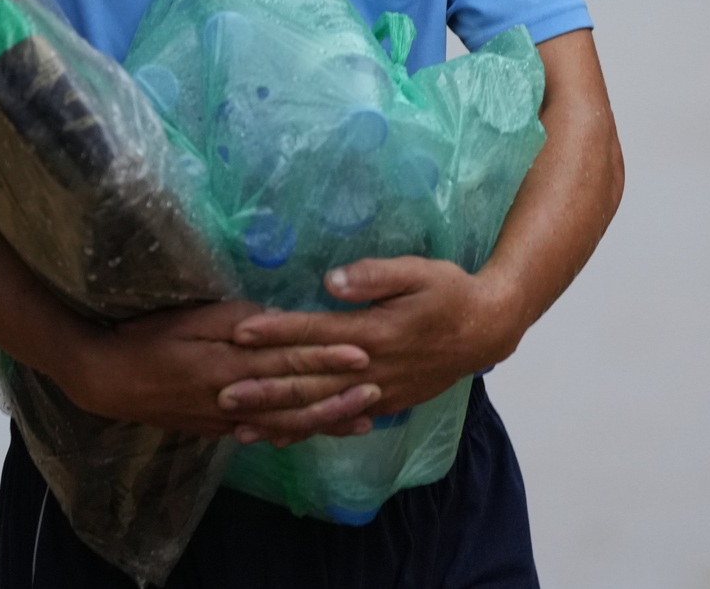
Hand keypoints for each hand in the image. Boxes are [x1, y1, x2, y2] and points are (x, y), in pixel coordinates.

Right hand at [65, 299, 380, 440]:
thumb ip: (236, 319)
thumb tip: (277, 319)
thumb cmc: (147, 337)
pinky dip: (293, 436)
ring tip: (363, 421)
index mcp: (230, 363)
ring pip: (285, 424)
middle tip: (379, 390)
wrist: (108, 380)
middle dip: (338, 396)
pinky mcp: (218, 430)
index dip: (326, 358)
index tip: (361, 353)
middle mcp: (235, 397)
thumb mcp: (190, 316)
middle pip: (295, 398)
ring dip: (325, 421)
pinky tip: (314, 434)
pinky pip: (264, 435)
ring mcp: (228, 419)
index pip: (288, 360)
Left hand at [222, 258, 507, 442]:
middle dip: (264, 388)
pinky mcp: (386, 404)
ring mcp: (378, 393)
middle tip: (222, 393)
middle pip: (310, 381)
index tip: (240, 333)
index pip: (316, 332)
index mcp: (375, 332)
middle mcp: (371, 370)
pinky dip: (309, 430)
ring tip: (239, 425)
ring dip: (279, 418)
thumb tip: (331, 280)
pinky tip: (282, 438)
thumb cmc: (449, 292)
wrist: (487, 330)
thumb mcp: (418, 271)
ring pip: (321, 410)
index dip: (277, 332)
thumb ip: (374, 275)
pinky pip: (340, 421)